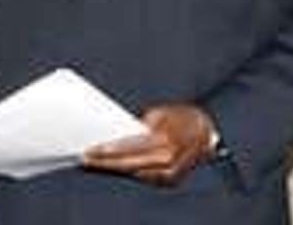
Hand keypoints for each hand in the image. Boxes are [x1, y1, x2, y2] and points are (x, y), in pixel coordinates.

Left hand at [83, 103, 216, 186]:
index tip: (89, 151)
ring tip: (95, 165)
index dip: (107, 151)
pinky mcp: (173, 179)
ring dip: (115, 170)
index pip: (129, 148)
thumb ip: (139, 125)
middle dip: (106, 163)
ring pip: (137, 174)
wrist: (205, 128)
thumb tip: (117, 134)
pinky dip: (130, 174)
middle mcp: (169, 158)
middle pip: (130, 164)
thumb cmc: (179, 116)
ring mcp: (172, 171)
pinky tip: (115, 170)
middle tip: (86, 160)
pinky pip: (147, 179)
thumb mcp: (158, 113)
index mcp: (164, 139)